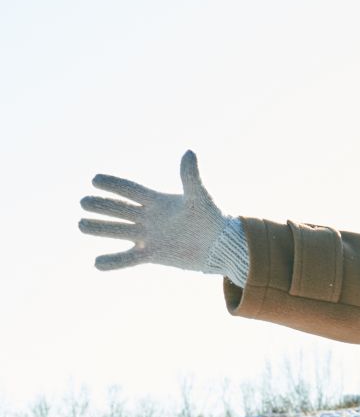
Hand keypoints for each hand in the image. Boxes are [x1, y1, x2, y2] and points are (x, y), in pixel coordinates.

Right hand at [80, 151, 229, 272]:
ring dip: (100, 229)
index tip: (95, 179)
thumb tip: (189, 152)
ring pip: (119, 232)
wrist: (221, 245)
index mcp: (158, 202)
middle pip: (120, 210)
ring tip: (81, 225)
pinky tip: (97, 264)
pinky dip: (114, 262)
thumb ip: (190, 176)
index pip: (131, 190)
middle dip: (102, 206)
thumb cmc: (212, 219)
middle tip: (83, 202)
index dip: (114, 185)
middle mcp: (150, 218)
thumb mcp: (199, 197)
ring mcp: (150, 237)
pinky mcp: (153, 255)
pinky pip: (129, 259)